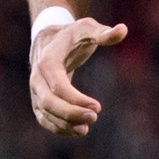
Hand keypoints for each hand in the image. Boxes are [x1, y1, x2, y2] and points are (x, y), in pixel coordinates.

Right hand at [29, 17, 127, 136]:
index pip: (58, 84)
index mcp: (48, 60)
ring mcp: (35, 91)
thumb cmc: (72, 34)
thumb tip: (123, 29)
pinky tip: (77, 130)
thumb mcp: (87, 28)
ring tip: (85, 130)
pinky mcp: (39, 100)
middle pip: (48, 102)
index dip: (76, 98)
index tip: (98, 107)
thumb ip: (104, 33)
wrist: (49, 40)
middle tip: (94, 118)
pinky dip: (57, 127)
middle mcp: (37, 78)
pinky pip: (44, 118)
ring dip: (63, 124)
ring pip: (44, 113)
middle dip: (70, 113)